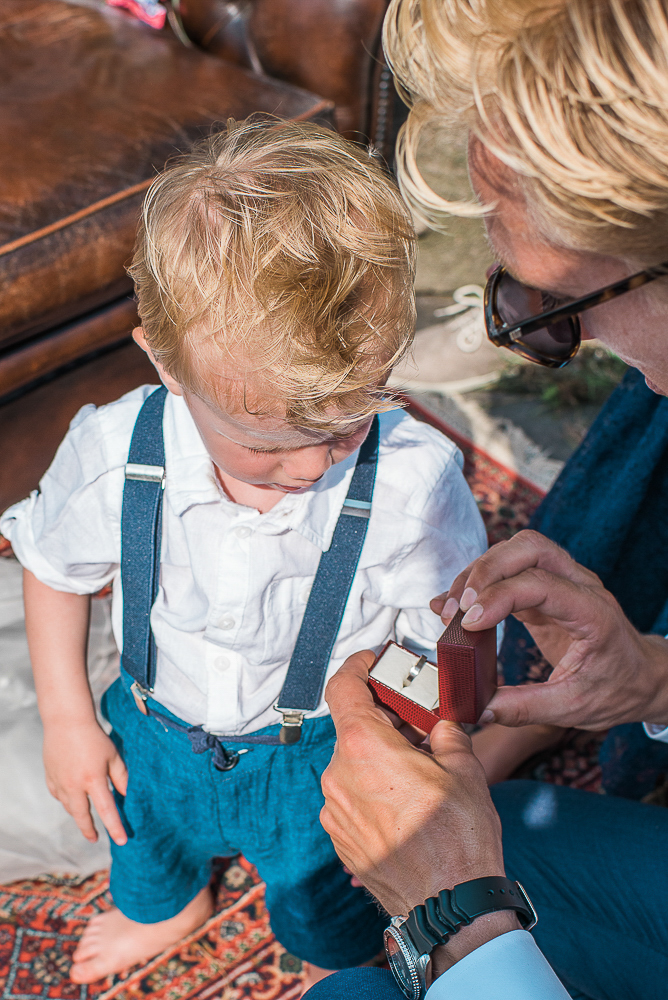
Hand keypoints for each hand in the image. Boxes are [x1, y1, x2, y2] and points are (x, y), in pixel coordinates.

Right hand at [42, 719, 127, 845]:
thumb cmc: (94, 737)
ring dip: (78, 815)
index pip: (106, 810)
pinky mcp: (50, 777)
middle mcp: (74, 785)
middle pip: (81, 816)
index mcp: (93, 780)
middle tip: (95, 838)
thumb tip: (127, 795)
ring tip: (86, 819)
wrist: (66, 722)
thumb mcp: (113, 756)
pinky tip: (72, 799)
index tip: (122, 840)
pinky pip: (58, 796)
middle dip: (89, 830)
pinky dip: (66, 800)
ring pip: (69, 807)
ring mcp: (60, 782)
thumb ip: (121, 777)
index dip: (115, 827)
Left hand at [320, 651, 504, 917]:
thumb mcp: (464, 769)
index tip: (373, 661)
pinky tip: (406, 804)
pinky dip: (373, 790)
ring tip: (419, 771)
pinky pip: (351, 798)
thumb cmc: (459, 837)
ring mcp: (333, 810)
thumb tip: (439, 724)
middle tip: (419, 725)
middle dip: (385, 721)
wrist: (449, 908)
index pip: (342, 686)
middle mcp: (337, 774)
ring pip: (353, 765)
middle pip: (353, 728)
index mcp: (363, 747)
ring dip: (379, 758)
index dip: (357, 666)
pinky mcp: (339, 838)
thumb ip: (445, 733)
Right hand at [431, 530, 667, 730]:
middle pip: (528, 547)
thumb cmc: (617, 689)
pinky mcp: (544, 590)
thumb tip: (478, 709)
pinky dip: (479, 583)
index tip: (469, 623)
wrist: (642, 676)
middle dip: (485, 571)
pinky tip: (453, 604)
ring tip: (449, 609)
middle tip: (456, 608)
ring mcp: (563, 581)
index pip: (542, 584)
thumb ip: (525, 708)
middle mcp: (579, 585)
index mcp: (593, 612)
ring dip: (477, 573)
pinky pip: (509, 572)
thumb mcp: (574, 707)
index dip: (500, 598)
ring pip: (516, 550)